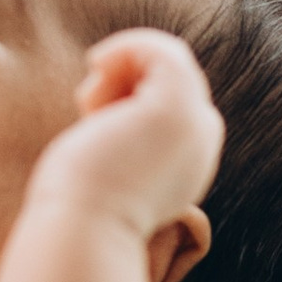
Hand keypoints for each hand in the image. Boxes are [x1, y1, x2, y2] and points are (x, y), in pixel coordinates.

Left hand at [25, 28, 223, 235]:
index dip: (130, 94)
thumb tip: (105, 101)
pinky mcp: (176, 107)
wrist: (83, 232)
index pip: (172, 99)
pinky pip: (160, 50)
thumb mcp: (109, 163)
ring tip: (91, 103)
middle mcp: (201, 140)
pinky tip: (97, 67)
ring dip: (121, 68)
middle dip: (125, 81)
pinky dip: (124, 49)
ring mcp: (194, 123)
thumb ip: (121, 135)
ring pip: (165, 61)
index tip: (95, 121)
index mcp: (189, 158)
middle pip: (170, 76)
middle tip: (90, 112)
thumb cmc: (79, 206)